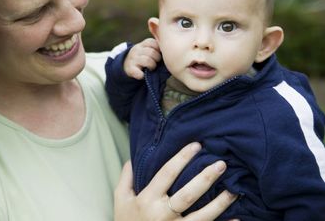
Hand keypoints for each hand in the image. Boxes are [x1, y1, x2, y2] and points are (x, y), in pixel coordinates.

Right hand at [114, 142, 238, 220]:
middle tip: (221, 165)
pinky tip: (237, 218)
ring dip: (220, 204)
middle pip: (188, 195)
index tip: (196, 145)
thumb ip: (126, 178)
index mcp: (148, 200)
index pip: (167, 174)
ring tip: (235, 191)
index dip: (182, 158)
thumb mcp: (121, 200)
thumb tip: (132, 158)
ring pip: (202, 217)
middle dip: (205, 179)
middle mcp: (163, 215)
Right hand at [123, 38, 160, 78]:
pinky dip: (142, 75)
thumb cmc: (144, 57)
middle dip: (157, 59)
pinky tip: (143, 75)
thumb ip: (157, 47)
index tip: (159, 54)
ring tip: (152, 68)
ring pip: (147, 61)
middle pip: (151, 52)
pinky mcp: (130, 69)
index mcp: (143, 44)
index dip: (159, 50)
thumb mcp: (148, 49)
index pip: (154, 43)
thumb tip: (170, 50)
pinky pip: (138, 73)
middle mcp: (136, 50)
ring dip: (152, 66)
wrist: (128, 64)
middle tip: (157, 62)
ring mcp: (133, 59)